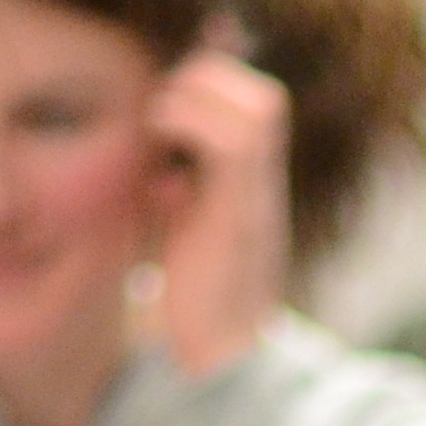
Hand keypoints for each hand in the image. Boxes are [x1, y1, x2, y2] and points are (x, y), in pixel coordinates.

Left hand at [142, 51, 295, 378]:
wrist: (215, 347)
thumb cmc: (195, 288)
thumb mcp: (186, 226)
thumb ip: (180, 192)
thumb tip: (160, 173)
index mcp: (252, 181)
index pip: (255, 103)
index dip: (217, 78)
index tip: (166, 90)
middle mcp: (264, 183)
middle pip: (266, 100)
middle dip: (210, 81)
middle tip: (164, 104)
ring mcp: (258, 197)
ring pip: (259, 109)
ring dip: (201, 97)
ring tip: (161, 119)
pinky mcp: (241, 214)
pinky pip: (234, 143)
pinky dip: (191, 124)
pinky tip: (159, 143)